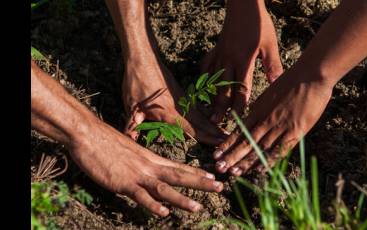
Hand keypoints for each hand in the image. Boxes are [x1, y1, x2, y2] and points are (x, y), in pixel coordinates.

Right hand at [69, 120, 223, 216]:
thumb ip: (139, 162)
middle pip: (179, 175)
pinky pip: (141, 196)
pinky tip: (164, 213)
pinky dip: (153, 205)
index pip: (178, 166)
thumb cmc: (105, 142)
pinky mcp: (123, 182)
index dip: (196, 172)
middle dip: (201, 183)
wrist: (88, 134)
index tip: (212, 176)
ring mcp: (137, 174)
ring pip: (164, 188)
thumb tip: (144, 170)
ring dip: (182, 199)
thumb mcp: (128, 151)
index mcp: (150, 158)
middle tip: (220, 187)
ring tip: (198, 207)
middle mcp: (148, 165)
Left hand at [104, 0, 224, 144]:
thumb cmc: (136, 81)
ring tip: (225, 133)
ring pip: (202, 115)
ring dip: (214, 125)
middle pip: (202, 123)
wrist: (143, 57)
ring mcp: (183, 99)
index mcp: (169, 113)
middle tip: (231, 142)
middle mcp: (180, 107)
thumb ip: (132, 124)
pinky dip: (206, 114)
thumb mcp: (131, 105)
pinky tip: (211, 118)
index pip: (192, 129)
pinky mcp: (181, 93)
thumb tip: (130, 139)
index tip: (220, 144)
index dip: (207, 138)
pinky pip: (197, 107)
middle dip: (216, 134)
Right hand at [201, 0, 282, 122]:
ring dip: (211, 96)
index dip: (239, 106)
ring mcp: (219, 55)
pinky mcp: (215, 49)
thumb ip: (273, 66)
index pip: (240, 89)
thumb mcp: (270, 45)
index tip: (238, 120)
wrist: (243, 5)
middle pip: (223, 89)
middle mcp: (228, 60)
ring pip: (213, 80)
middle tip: (217, 122)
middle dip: (220, 107)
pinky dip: (204, 77)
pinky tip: (204, 86)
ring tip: (208, 111)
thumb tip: (277, 84)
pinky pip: (206, 66)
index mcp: (243, 61)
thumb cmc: (259, 24)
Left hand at [212, 72, 332, 175]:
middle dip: (231, 157)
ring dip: (246, 162)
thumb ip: (262, 107)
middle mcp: (265, 120)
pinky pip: (279, 149)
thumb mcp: (270, 93)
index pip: (239, 131)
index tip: (217, 153)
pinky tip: (259, 170)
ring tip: (233, 173)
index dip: (227, 143)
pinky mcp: (295, 131)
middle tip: (219, 168)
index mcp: (258, 110)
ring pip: (259, 148)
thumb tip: (256, 115)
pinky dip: (269, 160)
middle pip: (245, 142)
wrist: (311, 75)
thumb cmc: (292, 80)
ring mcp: (279, 127)